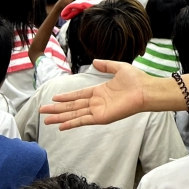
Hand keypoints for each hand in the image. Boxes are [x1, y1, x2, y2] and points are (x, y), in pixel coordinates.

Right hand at [41, 60, 157, 129]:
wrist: (145, 90)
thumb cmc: (136, 80)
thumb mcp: (118, 67)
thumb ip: (106, 65)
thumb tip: (94, 61)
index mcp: (100, 91)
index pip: (78, 95)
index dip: (66, 97)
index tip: (54, 98)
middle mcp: (97, 102)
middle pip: (72, 106)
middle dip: (57, 109)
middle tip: (42, 110)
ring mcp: (98, 111)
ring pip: (74, 114)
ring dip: (60, 117)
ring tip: (46, 120)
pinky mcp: (101, 117)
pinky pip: (83, 121)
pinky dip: (71, 124)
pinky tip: (60, 126)